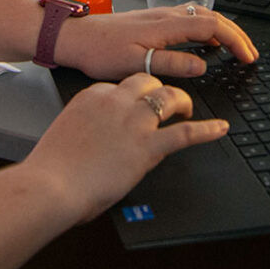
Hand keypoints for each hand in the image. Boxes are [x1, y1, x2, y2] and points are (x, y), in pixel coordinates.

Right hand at [21, 72, 228, 221]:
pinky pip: (186, 132)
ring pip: (169, 98)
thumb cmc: (52, 169)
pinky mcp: (148, 145)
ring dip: (183, 102)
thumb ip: (86, 130)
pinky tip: (219, 128)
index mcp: (93, 96)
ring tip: (189, 110)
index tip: (137, 104)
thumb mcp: (67, 135)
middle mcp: (116, 101)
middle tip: (169, 102)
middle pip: (149, 82)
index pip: (123, 86)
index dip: (134, 95)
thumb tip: (98, 141)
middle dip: (160, 90)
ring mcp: (134, 121)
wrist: (50, 185)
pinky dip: (207, 129)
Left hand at [52, 4, 258, 80]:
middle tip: (250, 54)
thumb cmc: (100, 52)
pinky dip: (207, 27)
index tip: (247, 58)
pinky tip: (206, 40)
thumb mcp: (136, 65)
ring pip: (202, 16)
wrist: (76, 38)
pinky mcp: (153, 21)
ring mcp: (159, 17)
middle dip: (236, 35)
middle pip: (212, 18)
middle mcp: (165, 17)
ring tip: (236, 46)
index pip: (211, 28)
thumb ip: (170, 64)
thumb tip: (202, 66)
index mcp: (165, 27)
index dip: (234, 42)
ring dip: (223, 29)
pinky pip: (189, 18)